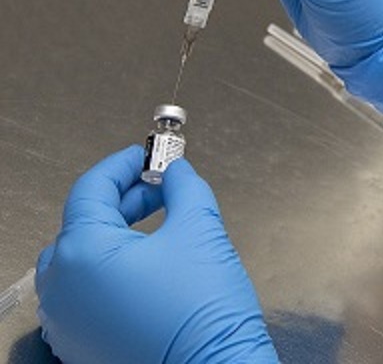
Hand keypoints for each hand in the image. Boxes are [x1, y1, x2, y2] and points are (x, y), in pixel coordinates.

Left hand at [36, 146, 276, 363]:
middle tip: (160, 189)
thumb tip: (177, 172)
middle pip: (82, 225)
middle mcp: (61, 290)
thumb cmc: (203, 314)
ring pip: (79, 263)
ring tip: (156, 228)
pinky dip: (109, 273)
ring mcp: (67, 323)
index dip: (123, 165)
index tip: (145, 156)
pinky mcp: (80, 347)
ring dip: (114, 237)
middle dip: (123, 201)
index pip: (90, 190)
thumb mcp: (200, 229)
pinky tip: (146, 269)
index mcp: (82, 254)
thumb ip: (184, 187)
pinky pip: (83, 297)